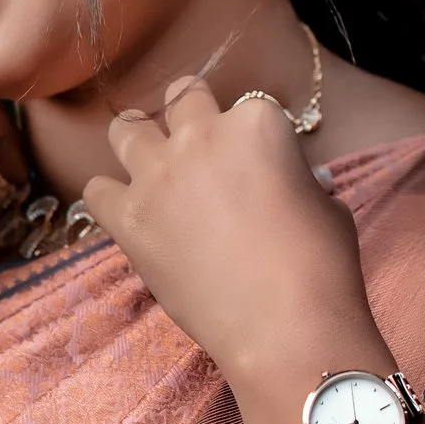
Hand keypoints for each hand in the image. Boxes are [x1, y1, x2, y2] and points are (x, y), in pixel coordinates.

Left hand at [82, 74, 376, 423]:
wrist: (284, 326)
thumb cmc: (320, 265)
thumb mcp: (327, 206)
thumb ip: (300, 181)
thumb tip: (292, 184)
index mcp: (257, 123)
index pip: (248, 107)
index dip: (251, 135)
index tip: (256, 162)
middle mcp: (201, 136)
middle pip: (182, 97)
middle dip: (189, 114)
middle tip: (196, 147)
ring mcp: (158, 175)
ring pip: (126, 129)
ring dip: (138, 139)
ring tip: (147, 161)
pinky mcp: (128, 219)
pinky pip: (97, 190)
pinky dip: (110, 198)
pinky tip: (127, 213)